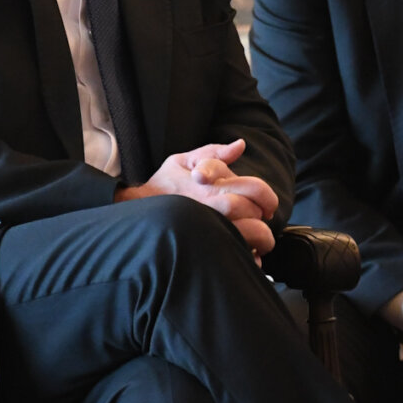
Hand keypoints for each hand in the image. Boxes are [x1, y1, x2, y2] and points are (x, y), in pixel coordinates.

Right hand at [117, 139, 279, 255]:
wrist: (134, 214)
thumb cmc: (161, 187)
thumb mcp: (182, 161)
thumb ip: (214, 152)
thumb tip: (240, 145)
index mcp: (211, 185)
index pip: (253, 188)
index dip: (266, 197)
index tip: (267, 206)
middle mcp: (211, 206)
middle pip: (251, 211)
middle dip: (262, 218)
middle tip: (263, 222)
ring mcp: (207, 228)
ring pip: (246, 235)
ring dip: (259, 239)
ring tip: (260, 242)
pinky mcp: (204, 247)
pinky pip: (234, 256)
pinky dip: (246, 258)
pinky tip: (246, 256)